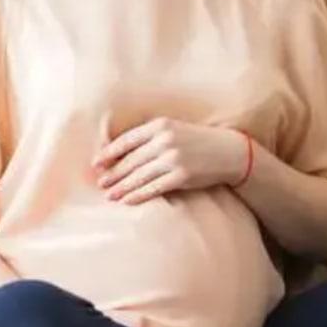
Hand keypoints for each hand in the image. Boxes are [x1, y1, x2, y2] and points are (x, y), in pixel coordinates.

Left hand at [92, 117, 246, 204]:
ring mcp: (173, 158)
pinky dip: (138, 195)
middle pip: (130, 161)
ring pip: (139, 176)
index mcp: (160, 125)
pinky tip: (127, 201)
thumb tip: (121, 152)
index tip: (96, 164)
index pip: (126, 141)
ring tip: (109, 195)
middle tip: (100, 183)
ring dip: (121, 187)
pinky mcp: (182, 176)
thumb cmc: (197, 141)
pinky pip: (154, 188)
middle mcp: (165, 140)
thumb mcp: (174, 130)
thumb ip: (150, 136)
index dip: (109, 153)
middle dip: (113, 174)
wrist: (230, 152)